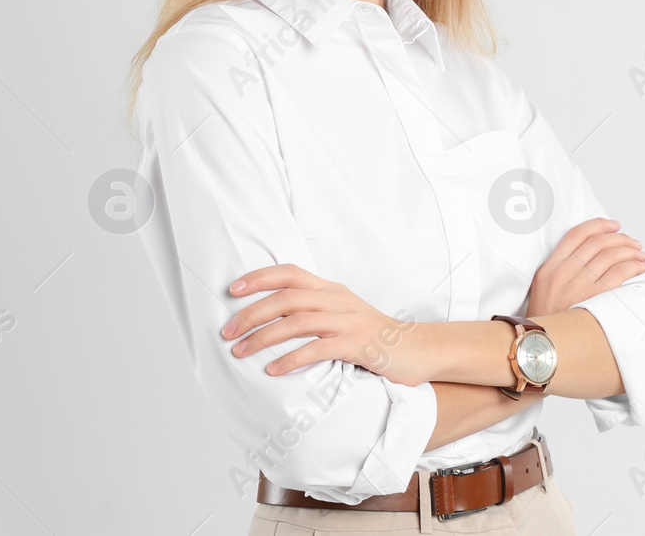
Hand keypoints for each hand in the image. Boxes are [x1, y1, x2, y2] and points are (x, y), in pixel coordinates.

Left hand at [224, 264, 427, 385]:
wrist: (418, 349)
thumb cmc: (374, 336)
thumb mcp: (343, 316)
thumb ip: (314, 312)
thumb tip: (271, 320)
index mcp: (332, 290)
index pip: (291, 273)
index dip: (260, 278)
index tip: (232, 290)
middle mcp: (338, 300)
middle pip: (288, 298)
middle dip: (252, 313)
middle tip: (227, 332)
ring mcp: (349, 321)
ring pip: (299, 321)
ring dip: (264, 337)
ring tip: (240, 352)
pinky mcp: (358, 344)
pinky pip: (319, 349)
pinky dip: (292, 359)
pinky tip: (273, 370)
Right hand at [525, 217, 644, 317]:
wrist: (541, 348)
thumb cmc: (547, 321)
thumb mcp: (543, 290)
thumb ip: (562, 270)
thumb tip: (592, 255)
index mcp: (549, 268)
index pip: (576, 235)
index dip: (599, 225)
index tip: (613, 225)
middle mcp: (561, 274)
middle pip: (597, 243)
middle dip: (620, 238)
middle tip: (633, 243)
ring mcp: (576, 287)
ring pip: (610, 256)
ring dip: (630, 251)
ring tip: (640, 255)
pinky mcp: (592, 300)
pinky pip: (618, 274)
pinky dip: (633, 266)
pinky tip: (640, 268)